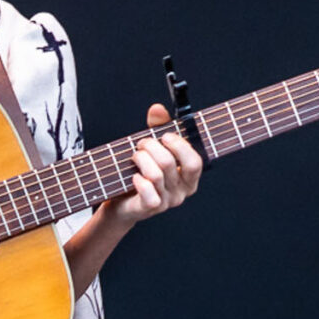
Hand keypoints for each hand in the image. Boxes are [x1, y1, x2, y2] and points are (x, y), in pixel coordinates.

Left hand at [102, 103, 202, 226]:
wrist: (122, 203)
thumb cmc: (142, 173)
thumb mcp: (153, 148)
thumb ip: (158, 128)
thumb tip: (157, 109)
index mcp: (189, 178)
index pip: (195, 162)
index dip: (179, 146)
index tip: (164, 136)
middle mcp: (181, 192)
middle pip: (170, 163)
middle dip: (152, 147)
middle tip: (142, 143)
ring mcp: (166, 202)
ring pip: (156, 174)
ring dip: (141, 159)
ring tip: (135, 156)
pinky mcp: (150, 209)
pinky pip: (148, 192)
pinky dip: (139, 180)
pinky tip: (134, 176)